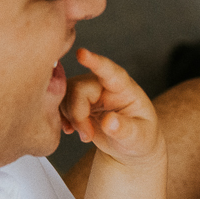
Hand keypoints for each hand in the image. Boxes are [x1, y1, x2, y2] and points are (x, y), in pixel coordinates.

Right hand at [60, 47, 162, 162]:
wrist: (130, 144)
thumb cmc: (140, 137)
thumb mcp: (139, 137)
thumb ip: (125, 130)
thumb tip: (109, 122)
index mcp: (123, 88)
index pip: (109, 71)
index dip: (95, 61)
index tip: (81, 53)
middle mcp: (103, 84)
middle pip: (79, 88)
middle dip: (78, 115)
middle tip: (87, 136)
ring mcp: (88, 91)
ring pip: (66, 95)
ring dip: (71, 118)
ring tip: (86, 135)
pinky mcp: (76, 100)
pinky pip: (59, 102)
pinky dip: (61, 118)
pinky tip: (71, 130)